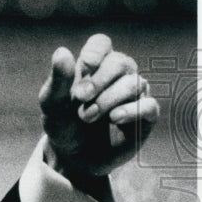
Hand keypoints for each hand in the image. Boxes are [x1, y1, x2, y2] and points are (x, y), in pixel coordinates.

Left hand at [38, 34, 158, 181]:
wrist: (73, 157)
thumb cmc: (63, 124)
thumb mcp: (52, 104)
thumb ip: (58, 80)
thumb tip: (62, 51)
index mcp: (94, 66)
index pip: (102, 43)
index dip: (96, 51)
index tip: (85, 66)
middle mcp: (118, 76)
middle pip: (121, 62)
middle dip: (100, 79)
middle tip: (81, 98)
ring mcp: (134, 95)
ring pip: (135, 83)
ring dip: (108, 100)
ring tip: (88, 116)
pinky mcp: (145, 116)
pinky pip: (149, 105)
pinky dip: (131, 110)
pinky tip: (114, 119)